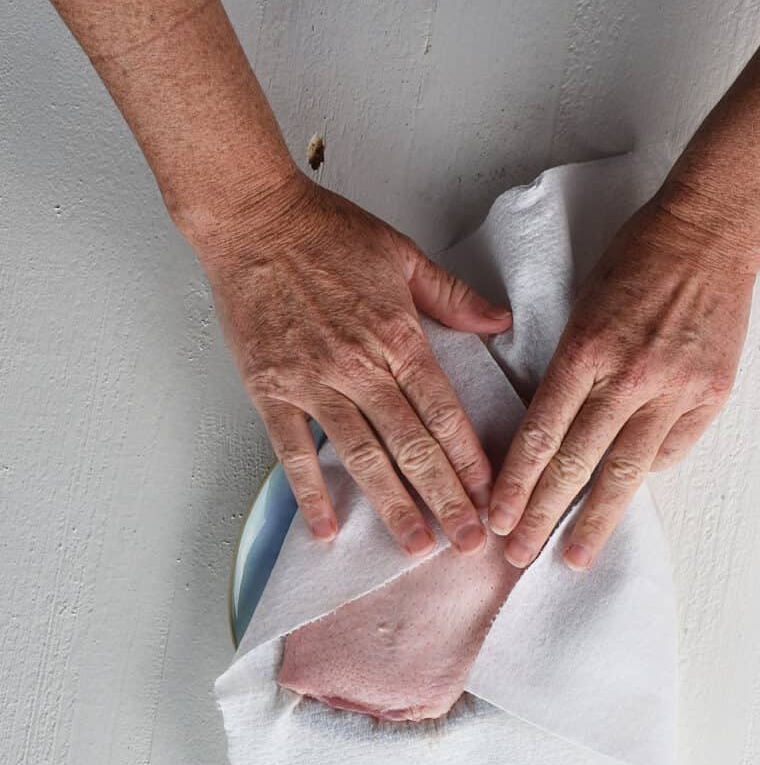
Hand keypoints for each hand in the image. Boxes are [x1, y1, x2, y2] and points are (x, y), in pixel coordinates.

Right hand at [195, 171, 511, 557]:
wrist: (253, 219)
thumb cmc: (326, 234)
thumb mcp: (402, 255)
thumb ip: (452, 296)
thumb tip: (500, 320)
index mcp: (398, 337)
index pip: (444, 412)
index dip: (469, 460)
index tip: (489, 498)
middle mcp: (360, 366)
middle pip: (412, 445)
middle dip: (445, 498)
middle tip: (467, 544)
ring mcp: (313, 381)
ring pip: (362, 455)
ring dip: (391, 504)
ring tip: (416, 545)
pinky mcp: (272, 389)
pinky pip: (293, 450)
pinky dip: (309, 491)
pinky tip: (326, 527)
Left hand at [487, 189, 759, 569]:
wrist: (709, 235)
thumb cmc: (635, 262)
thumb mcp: (582, 308)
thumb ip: (570, 372)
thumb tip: (557, 433)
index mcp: (585, 351)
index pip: (541, 434)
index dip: (517, 483)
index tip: (499, 519)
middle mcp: (628, 377)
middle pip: (577, 464)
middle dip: (543, 516)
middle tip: (519, 555)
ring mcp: (674, 390)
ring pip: (626, 472)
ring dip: (595, 521)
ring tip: (574, 558)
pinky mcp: (710, 395)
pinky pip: (671, 450)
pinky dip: (646, 473)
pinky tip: (625, 496)